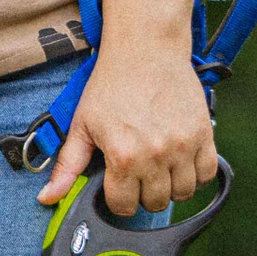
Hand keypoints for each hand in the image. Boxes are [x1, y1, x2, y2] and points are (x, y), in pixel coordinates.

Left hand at [38, 39, 216, 219]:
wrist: (145, 49)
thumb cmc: (111, 84)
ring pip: (183, 193)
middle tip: (137, 175)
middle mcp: (155, 154)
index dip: (118, 199)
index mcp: (122, 155)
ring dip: (170, 187)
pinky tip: (181, 163)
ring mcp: (183, 146)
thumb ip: (68, 166)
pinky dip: (196, 175)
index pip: (124, 206)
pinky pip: (207, 174)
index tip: (118, 186)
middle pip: (155, 203)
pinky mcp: (203, 134)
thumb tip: (49, 198)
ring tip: (159, 169)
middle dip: (143, 195)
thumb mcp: (82, 125)